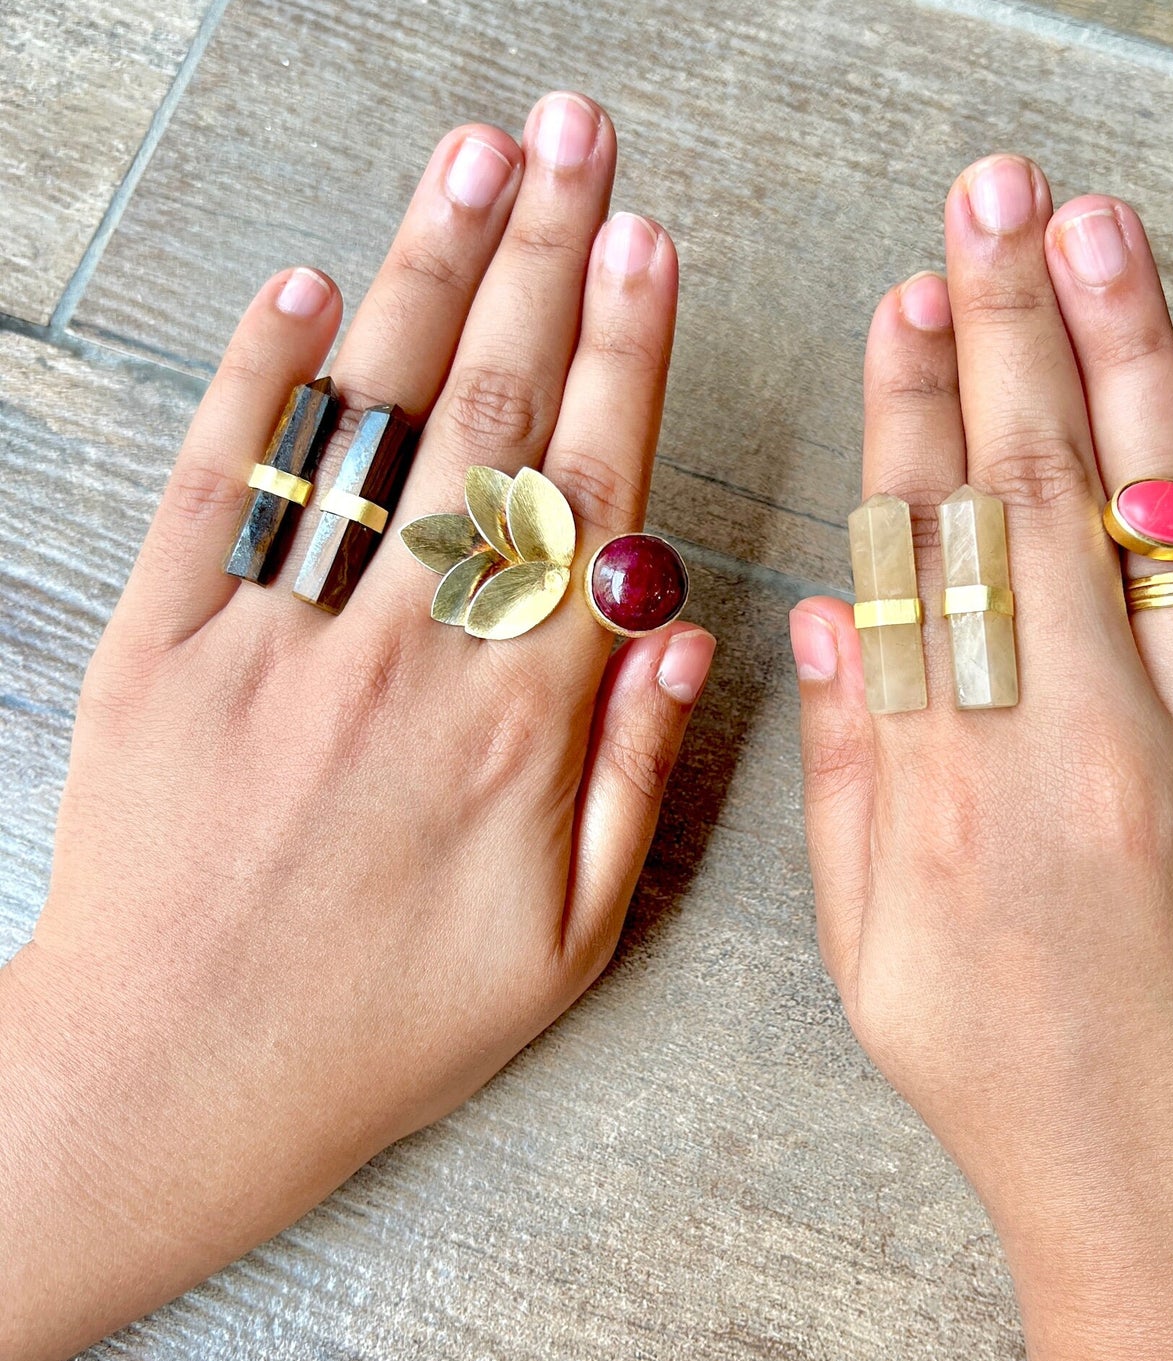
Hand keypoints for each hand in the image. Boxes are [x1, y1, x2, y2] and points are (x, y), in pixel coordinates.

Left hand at [0, 93, 713, 1360]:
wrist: (176, 1086)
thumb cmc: (388, 1027)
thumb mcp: (567, 939)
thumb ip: (636, 773)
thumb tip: (688, 632)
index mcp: (518, 721)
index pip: (593, 494)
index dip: (624, 354)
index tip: (647, 243)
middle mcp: (406, 654)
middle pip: (492, 420)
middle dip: (541, 261)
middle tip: (575, 139)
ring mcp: (277, 641)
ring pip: (371, 429)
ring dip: (425, 280)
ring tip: (472, 164)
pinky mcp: (161, 650)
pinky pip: (219, 491)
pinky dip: (260, 384)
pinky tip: (306, 293)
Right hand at [792, 156, 1172, 1360]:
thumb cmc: (1008, 1086)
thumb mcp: (868, 953)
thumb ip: (846, 773)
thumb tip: (829, 615)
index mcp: (956, 797)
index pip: (926, 549)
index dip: (909, 409)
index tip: (903, 304)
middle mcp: (1091, 758)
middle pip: (1040, 495)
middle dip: (1010, 327)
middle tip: (992, 201)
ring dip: (1132, 357)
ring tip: (1098, 232)